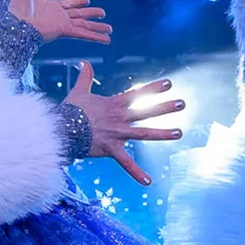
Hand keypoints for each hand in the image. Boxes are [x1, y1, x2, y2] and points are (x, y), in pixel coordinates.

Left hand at [12, 0, 110, 44]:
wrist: (16, 23)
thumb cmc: (17, 11)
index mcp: (52, 7)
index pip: (69, 4)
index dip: (78, 2)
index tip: (87, 0)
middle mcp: (60, 16)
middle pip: (80, 15)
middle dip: (92, 14)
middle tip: (103, 13)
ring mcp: (63, 23)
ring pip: (85, 25)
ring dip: (97, 27)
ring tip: (109, 29)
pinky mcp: (65, 30)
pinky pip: (83, 33)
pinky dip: (94, 37)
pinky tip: (105, 39)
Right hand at [63, 63, 184, 185]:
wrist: (62, 129)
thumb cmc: (70, 110)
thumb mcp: (79, 91)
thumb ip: (84, 76)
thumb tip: (83, 61)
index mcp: (114, 104)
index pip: (138, 93)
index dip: (154, 88)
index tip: (170, 84)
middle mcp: (120, 118)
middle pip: (147, 111)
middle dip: (165, 107)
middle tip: (182, 103)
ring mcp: (118, 134)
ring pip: (144, 133)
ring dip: (163, 133)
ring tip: (180, 132)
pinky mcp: (111, 149)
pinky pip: (126, 163)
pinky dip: (137, 173)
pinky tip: (149, 182)